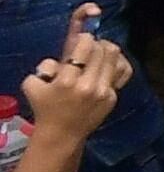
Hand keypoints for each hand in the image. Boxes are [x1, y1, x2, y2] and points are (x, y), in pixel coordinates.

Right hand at [20, 14, 126, 146]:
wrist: (62, 134)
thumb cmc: (45, 107)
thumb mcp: (33, 84)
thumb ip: (46, 65)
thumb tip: (66, 54)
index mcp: (67, 81)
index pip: (86, 46)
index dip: (85, 38)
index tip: (81, 39)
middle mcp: (89, 85)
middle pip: (104, 49)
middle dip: (96, 43)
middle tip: (89, 46)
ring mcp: (104, 91)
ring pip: (116, 58)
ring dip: (108, 50)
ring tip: (99, 52)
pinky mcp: (113, 97)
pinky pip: (122, 72)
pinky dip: (117, 63)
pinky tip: (109, 63)